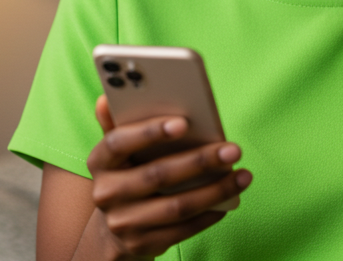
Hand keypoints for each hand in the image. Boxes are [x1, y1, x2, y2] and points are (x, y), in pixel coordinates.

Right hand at [83, 96, 251, 258]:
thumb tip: (105, 99)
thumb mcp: (118, 153)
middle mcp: (106, 193)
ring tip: (243, 175)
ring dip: (215, 190)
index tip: (184, 122)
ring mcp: (123, 222)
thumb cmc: (126, 177)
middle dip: (200, 161)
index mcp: (99, 161)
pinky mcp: (142, 244)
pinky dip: (209, 214)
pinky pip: (182, 229)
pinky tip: (230, 199)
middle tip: (233, 149)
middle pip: (157, 175)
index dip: (149, 132)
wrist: (114, 232)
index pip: (118, 142)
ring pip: (176, 206)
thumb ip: (117, 125)